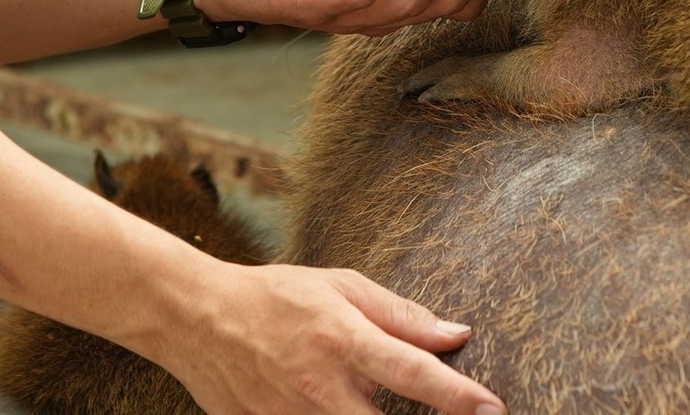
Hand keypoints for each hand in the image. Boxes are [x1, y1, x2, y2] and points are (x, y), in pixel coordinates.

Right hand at [154, 260, 504, 414]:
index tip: (493, 409)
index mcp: (343, 339)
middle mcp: (322, 387)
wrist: (196, 318)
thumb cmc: (273, 296)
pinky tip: (345, 409)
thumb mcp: (339, 286)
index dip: (458, 396)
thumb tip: (455, 334)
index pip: (414, 373)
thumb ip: (400, 315)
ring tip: (373, 403)